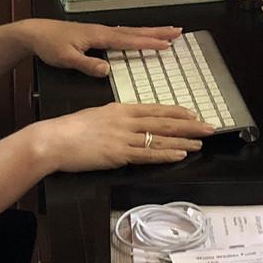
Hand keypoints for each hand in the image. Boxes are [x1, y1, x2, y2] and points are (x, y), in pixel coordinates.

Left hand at [19, 19, 181, 77]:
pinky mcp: (95, 35)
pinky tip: (138, 37)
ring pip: (129, 32)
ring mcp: (99, 32)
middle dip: (156, 32)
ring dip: (148, 32)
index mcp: (98, 36)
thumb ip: (87, 64)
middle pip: (134, 32)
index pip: (128, 40)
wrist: (35, 33)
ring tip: (166, 33)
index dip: (147, 43)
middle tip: (177, 31)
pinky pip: (121, 35)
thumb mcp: (66, 58)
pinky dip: (134, 35)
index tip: (166, 44)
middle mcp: (102, 31)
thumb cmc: (50, 45)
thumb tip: (108, 71)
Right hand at [29, 102, 213, 172]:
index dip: (177, 111)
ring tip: (200, 142)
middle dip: (189, 125)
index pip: (155, 109)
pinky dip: (165, 154)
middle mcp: (125, 120)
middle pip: (164, 121)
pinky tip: (179, 154)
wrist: (54, 139)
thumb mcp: (97, 115)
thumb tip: (131, 123)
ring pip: (160, 138)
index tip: (193, 113)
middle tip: (209, 127)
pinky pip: (147, 154)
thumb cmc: (71, 128)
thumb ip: (116, 118)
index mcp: (120, 108)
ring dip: (183, 140)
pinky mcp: (118, 154)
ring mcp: (123, 137)